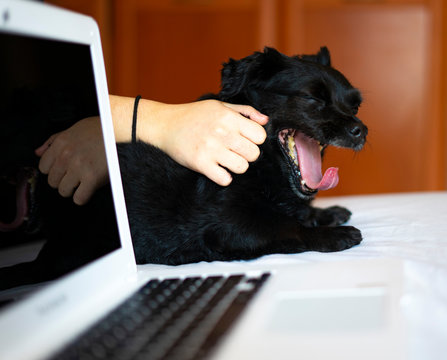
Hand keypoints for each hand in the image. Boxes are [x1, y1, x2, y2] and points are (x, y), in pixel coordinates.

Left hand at [35, 116, 107, 204]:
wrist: (123, 132)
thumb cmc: (102, 129)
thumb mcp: (75, 129)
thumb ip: (54, 140)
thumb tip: (38, 153)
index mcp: (60, 143)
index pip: (43, 167)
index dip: (54, 170)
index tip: (64, 170)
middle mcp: (66, 156)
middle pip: (52, 182)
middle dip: (63, 181)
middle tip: (76, 176)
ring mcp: (78, 168)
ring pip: (64, 191)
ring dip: (73, 190)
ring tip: (83, 182)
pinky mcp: (92, 178)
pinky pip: (79, 198)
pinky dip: (83, 197)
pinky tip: (90, 189)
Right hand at [140, 99, 268, 185]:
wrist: (165, 125)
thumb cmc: (194, 115)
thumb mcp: (220, 106)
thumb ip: (245, 111)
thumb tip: (265, 121)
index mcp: (228, 117)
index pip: (260, 136)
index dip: (255, 140)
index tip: (245, 140)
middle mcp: (222, 132)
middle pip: (254, 154)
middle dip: (247, 155)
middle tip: (235, 151)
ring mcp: (211, 149)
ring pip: (242, 167)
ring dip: (236, 166)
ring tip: (226, 160)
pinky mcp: (200, 163)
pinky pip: (224, 179)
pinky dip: (223, 177)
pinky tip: (217, 169)